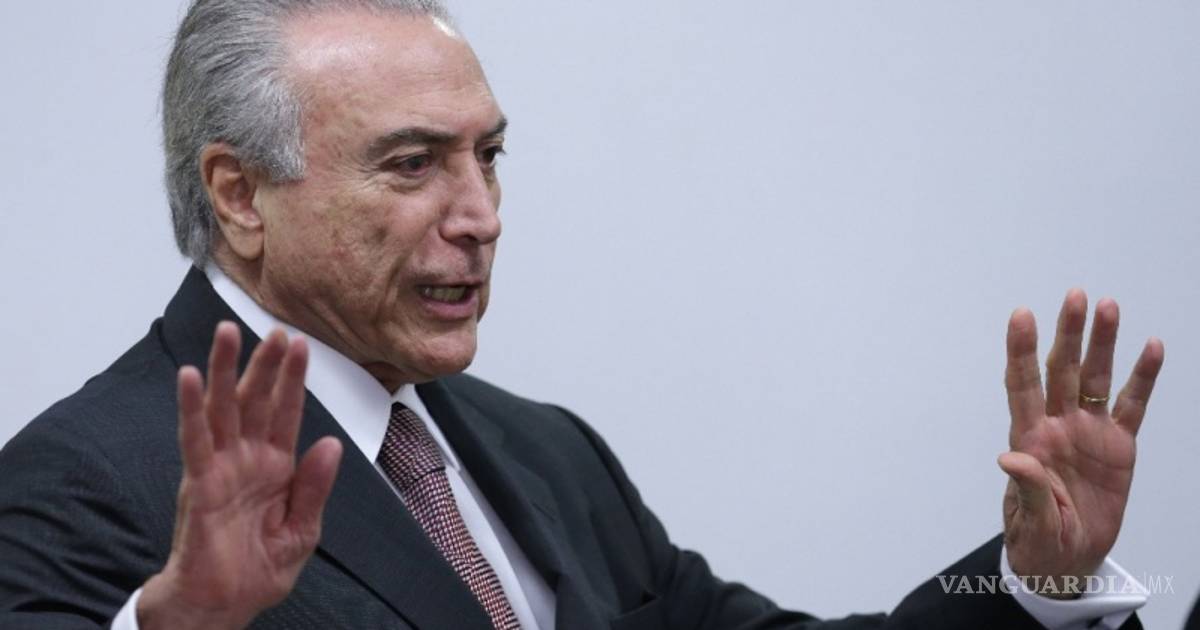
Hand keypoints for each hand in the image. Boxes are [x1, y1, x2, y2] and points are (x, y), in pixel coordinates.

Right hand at [138, 323, 342, 629]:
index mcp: (275, 468)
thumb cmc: (257, 570)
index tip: (300, 344)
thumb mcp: (302, 530)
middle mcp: (246, 460)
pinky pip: (195, 440)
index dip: (292, 379)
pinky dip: (192, 408)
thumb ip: (315, 486)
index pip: (286, 412)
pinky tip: (191, 377)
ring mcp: (221, 468)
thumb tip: (331, 444)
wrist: (223, 605)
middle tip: (274, 327)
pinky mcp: (199, 484)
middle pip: (256, 400)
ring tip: (228, 332)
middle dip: (264, 363)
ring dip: (225, 370)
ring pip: (223, 409)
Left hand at [999, 289, 1162, 596]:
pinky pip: (1131, 405)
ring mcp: (1088, 432)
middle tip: (1075, 296)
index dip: (1021, 350)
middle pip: (1061, 370)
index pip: (1022, 385)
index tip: (1021, 315)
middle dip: (1068, 333)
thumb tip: (1010, 457)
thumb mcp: (1032, 521)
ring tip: (1109, 307)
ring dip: (1101, 344)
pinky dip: (1142, 378)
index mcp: (1030, 440)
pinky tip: (1151, 348)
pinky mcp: (1118, 446)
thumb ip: (1027, 488)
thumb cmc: (1040, 539)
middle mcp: (1057, 426)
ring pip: (1095, 378)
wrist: (1067, 559)